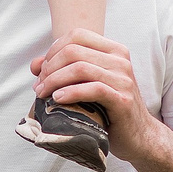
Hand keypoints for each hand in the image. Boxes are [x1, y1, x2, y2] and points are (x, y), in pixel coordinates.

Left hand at [33, 29, 161, 156]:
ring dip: (54, 81)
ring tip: (43, 94)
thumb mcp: (86, 85)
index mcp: (113, 50)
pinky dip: (70, 92)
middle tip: (39, 87)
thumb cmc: (108, 109)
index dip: (53, 50)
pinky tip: (58, 99)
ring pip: (80, 68)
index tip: (42, 71)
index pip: (76, 35)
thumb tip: (34, 65)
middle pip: (73, 51)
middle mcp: (120, 60)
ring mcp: (123, 79)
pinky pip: (93, 89)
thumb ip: (62, 71)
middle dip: (49, 68)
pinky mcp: (122, 99)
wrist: (137, 136)